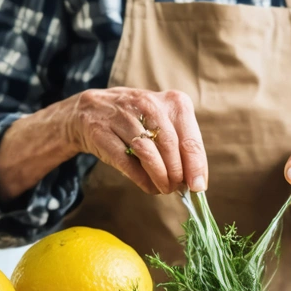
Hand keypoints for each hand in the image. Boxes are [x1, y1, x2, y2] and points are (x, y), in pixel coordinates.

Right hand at [68, 87, 207, 194]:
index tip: (198, 185)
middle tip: (178, 188)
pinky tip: (148, 186)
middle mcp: (149, 104)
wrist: (92, 108)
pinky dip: (141, 178)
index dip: (196, 165)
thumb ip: (181, 145)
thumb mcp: (164, 121)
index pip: (190, 138)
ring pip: (148, 152)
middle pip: (170, 145)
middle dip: (177, 173)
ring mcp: (122, 116)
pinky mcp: (101, 132)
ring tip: (164, 188)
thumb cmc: (138, 119)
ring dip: (160, 176)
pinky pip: (125, 160)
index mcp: (173, 101)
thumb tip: (195, 179)